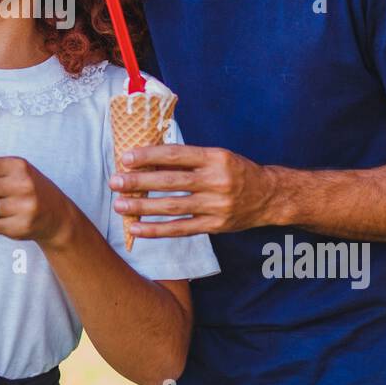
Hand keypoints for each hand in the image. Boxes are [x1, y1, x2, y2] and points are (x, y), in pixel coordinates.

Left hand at [109, 144, 277, 237]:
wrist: (270, 197)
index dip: (149, 156)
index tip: (126, 158)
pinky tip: (137, 228)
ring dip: (143, 207)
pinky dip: (157, 230)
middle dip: (140, 182)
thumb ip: (188, 158)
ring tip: (119, 205)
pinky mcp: (215, 226)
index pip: (176, 155)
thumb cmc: (236, 171)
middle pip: (171, 181)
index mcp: (215, 157)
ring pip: (173, 206)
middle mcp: (216, 180)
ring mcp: (216, 205)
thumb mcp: (217, 156)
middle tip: (115, 181)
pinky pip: (181, 229)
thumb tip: (147, 158)